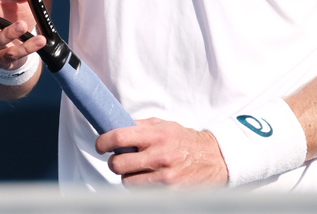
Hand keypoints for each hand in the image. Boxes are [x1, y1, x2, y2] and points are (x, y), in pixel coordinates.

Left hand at [96, 118, 228, 187]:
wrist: (215, 159)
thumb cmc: (185, 140)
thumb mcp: (164, 125)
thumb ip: (139, 126)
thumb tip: (112, 126)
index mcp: (157, 134)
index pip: (118, 137)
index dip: (102, 142)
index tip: (100, 146)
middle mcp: (160, 155)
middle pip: (118, 164)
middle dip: (114, 162)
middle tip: (119, 160)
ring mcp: (165, 176)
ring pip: (127, 182)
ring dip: (127, 177)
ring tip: (137, 170)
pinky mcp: (170, 192)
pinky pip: (141, 192)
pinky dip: (140, 187)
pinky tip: (148, 179)